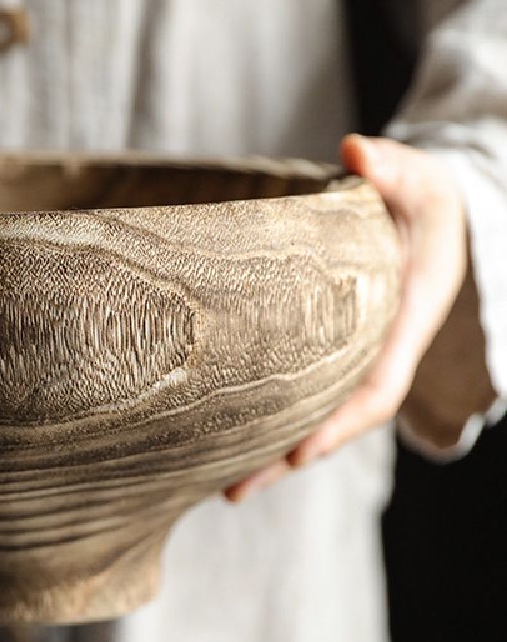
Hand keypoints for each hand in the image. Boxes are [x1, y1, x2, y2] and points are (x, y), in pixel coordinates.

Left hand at [224, 134, 468, 502]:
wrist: (427, 218)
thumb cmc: (422, 200)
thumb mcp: (418, 177)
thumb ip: (391, 165)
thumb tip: (356, 150)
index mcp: (401, 322)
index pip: (374, 388)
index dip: (338, 426)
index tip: (298, 457)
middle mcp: (375, 352)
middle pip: (334, 422)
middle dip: (286, 459)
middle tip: (231, 491)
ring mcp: (351, 360)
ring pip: (311, 418)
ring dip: (268, 454)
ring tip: (214, 485)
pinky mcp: (326, 355)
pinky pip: (297, 397)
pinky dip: (265, 422)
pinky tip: (220, 439)